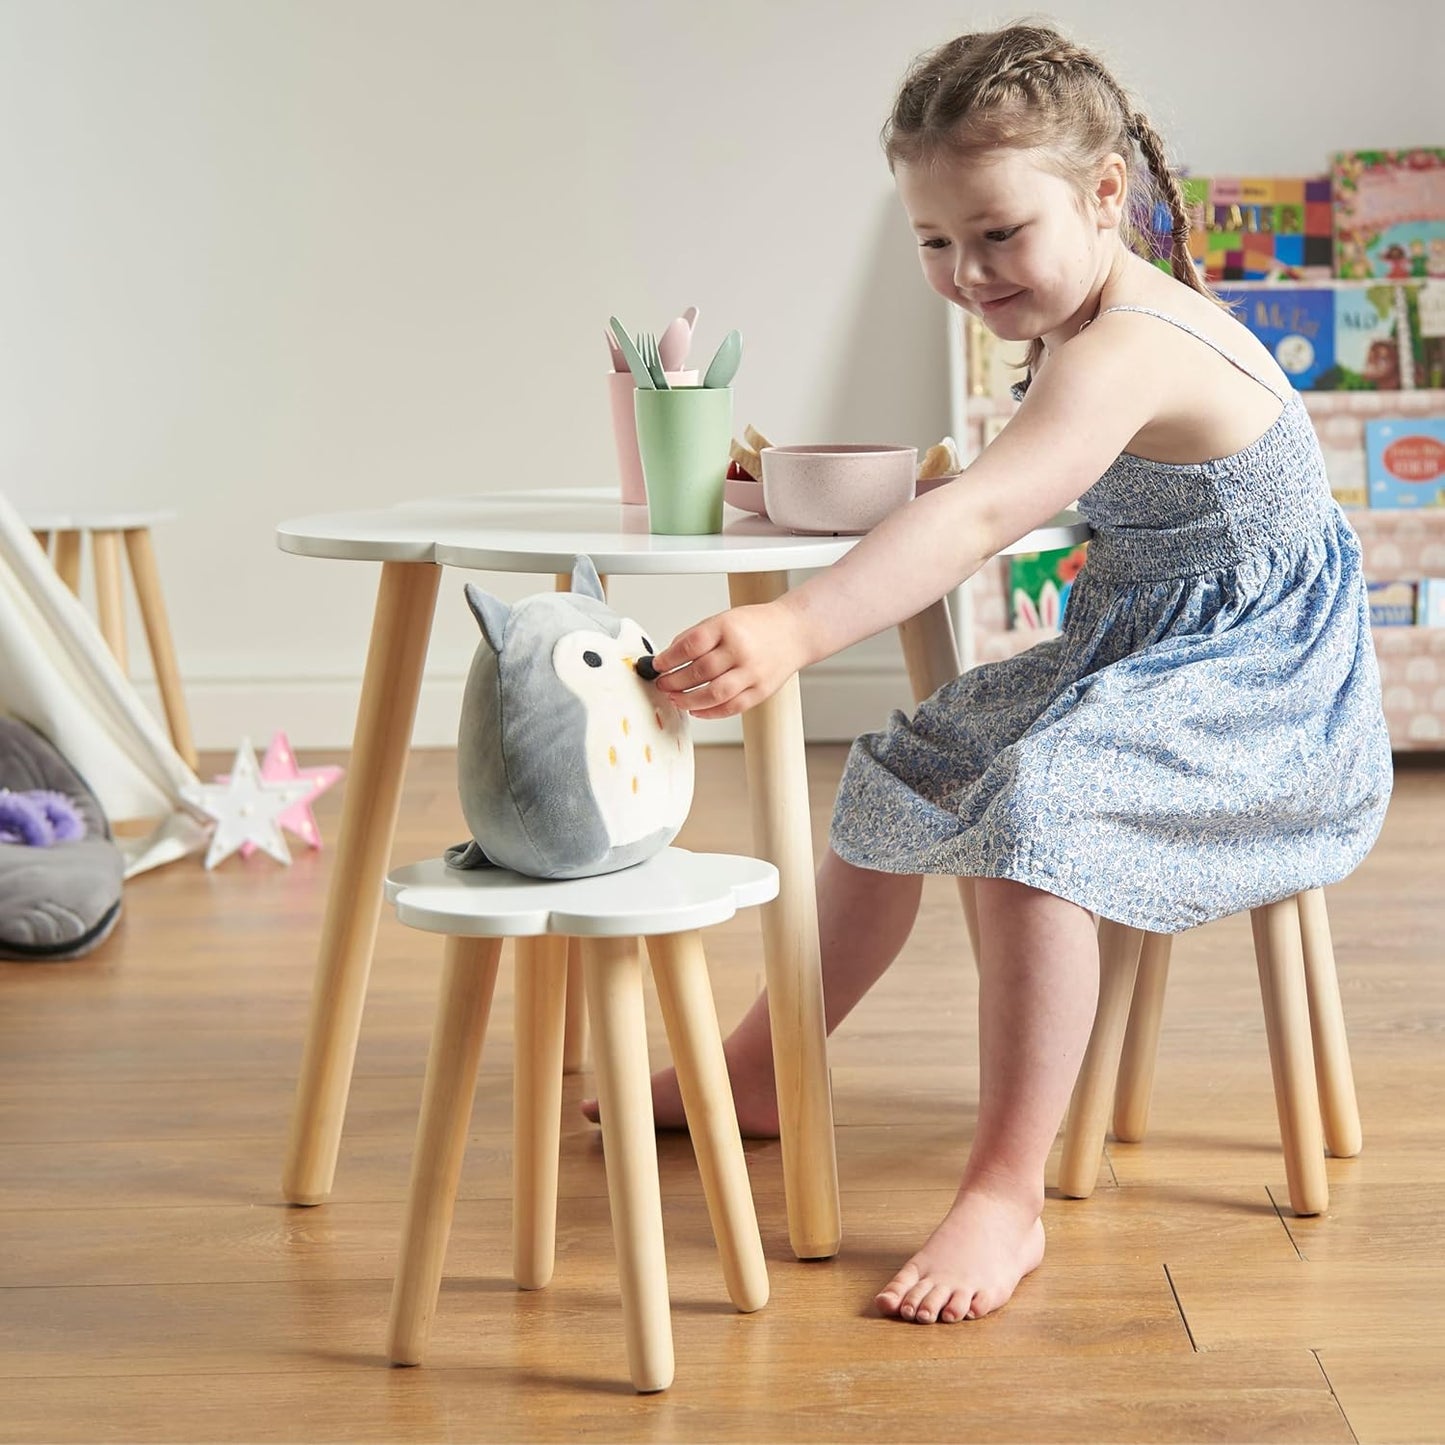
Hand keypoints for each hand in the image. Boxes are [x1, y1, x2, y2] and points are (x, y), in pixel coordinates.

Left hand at [651, 601, 806, 718]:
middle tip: (662, 683)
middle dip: (674, 681)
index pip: (690, 645)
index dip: (669, 658)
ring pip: (714, 694)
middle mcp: (741, 650)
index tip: (657, 664)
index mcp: (728, 627)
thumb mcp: (724, 619)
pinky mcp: (761, 691)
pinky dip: (710, 712)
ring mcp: (753, 672)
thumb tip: (669, 658)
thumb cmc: (757, 625)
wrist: (793, 632)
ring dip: (688, 700)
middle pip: (699, 672)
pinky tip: (696, 709)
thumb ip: (698, 637)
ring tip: (675, 698)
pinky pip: (732, 707)